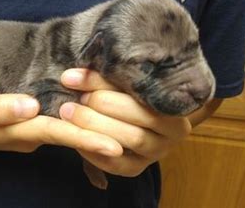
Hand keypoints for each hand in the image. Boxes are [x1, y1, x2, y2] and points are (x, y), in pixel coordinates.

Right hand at [0, 93, 122, 155]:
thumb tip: (31, 106)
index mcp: (20, 130)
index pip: (57, 132)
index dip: (85, 138)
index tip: (114, 146)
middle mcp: (32, 135)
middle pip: (69, 135)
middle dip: (99, 140)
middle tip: (131, 145)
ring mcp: (34, 132)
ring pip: (67, 131)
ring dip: (94, 133)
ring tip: (126, 132)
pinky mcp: (33, 126)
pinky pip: (60, 126)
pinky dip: (80, 124)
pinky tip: (99, 118)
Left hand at [59, 69, 192, 176]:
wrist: (144, 110)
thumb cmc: (132, 88)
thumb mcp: (124, 79)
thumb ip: (104, 76)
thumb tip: (71, 76)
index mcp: (175, 101)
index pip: (143, 93)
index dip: (106, 86)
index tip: (76, 78)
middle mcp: (174, 131)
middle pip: (140, 118)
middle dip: (101, 107)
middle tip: (73, 100)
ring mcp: (157, 152)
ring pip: (130, 141)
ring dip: (96, 128)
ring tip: (69, 114)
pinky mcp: (138, 167)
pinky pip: (117, 164)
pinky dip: (94, 152)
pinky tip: (75, 137)